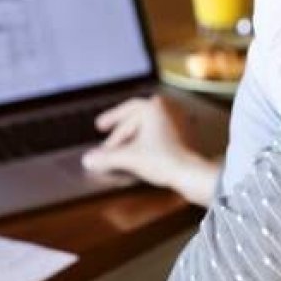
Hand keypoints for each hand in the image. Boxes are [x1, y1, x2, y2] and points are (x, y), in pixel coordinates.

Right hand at [81, 96, 220, 205]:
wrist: (192, 173)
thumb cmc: (165, 160)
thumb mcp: (129, 158)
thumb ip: (106, 157)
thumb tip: (88, 160)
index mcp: (154, 107)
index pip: (126, 111)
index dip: (110, 119)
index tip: (100, 126)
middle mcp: (168, 109)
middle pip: (137, 118)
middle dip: (121, 132)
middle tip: (108, 140)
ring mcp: (179, 120)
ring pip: (150, 125)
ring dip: (135, 135)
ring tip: (123, 147)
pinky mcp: (187, 134)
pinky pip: (161, 133)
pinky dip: (149, 140)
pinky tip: (143, 151)